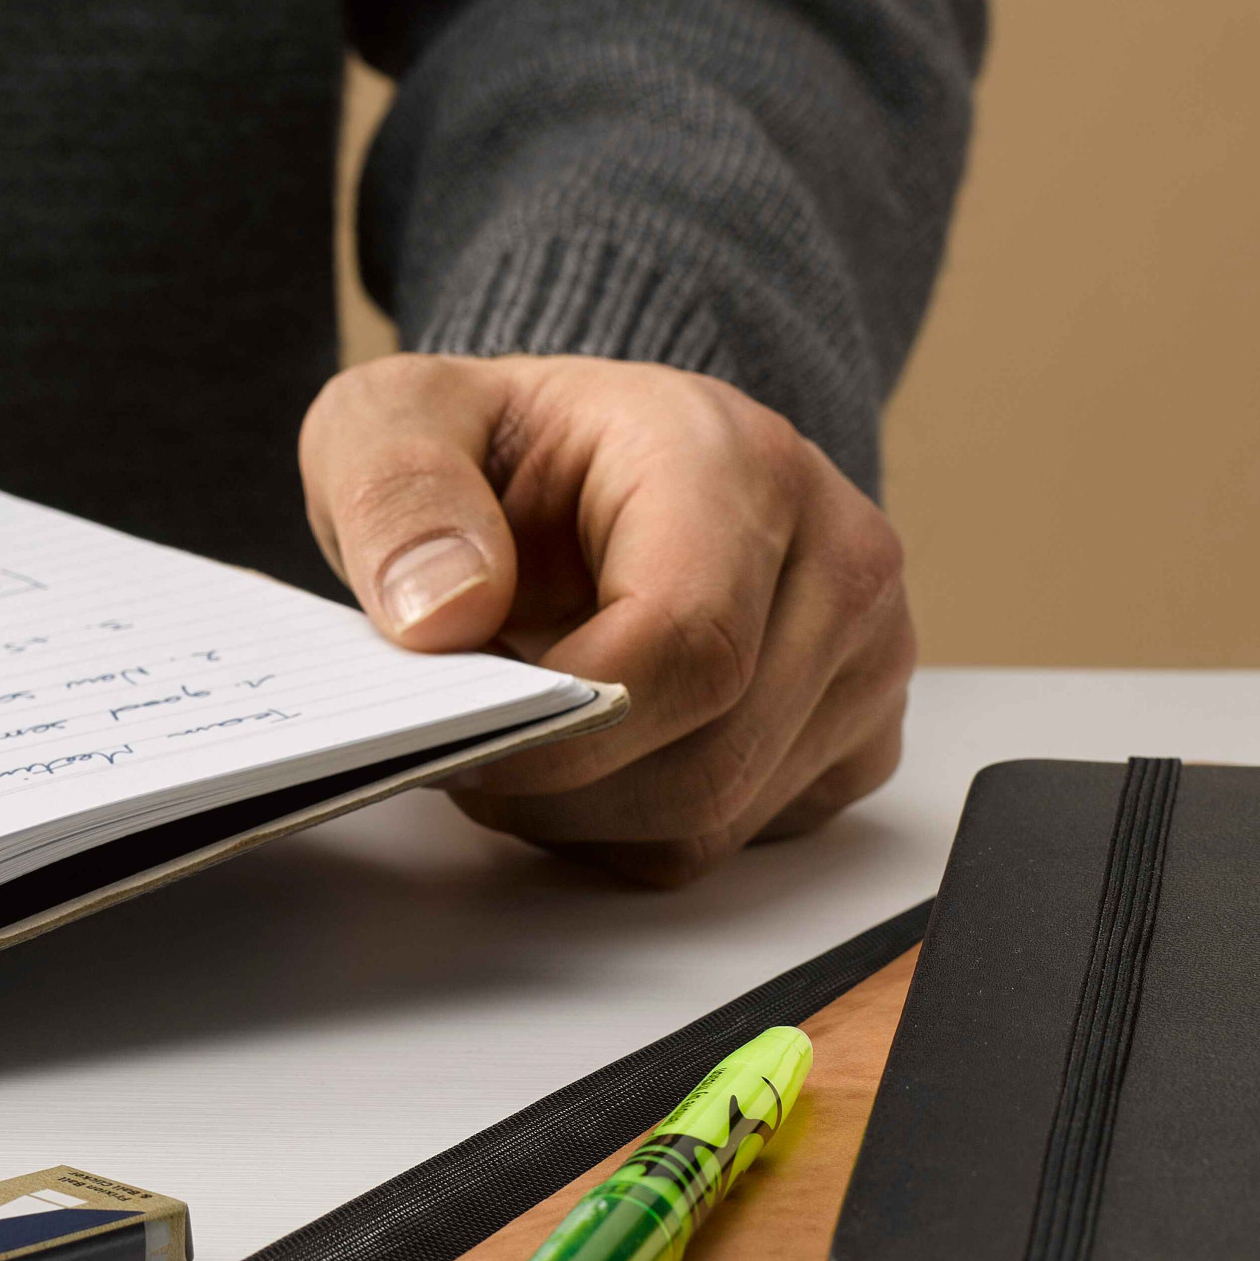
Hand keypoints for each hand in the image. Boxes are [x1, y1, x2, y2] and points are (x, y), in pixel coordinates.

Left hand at [297, 353, 912, 885]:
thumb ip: (398, 492)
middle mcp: (836, 558)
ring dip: (582, 814)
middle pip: (707, 760)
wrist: (580, 463)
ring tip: (512, 734)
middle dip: (554, 784)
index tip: (457, 738)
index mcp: (734, 461)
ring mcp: (865, 656)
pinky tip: (581, 759)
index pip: (686, 645)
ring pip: (716, 821)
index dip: (563, 729)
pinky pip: (734, 841)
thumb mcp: (394, 418)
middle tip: (458, 743)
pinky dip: (631, 831)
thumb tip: (444, 612)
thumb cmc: (500, 446)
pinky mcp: (854, 736)